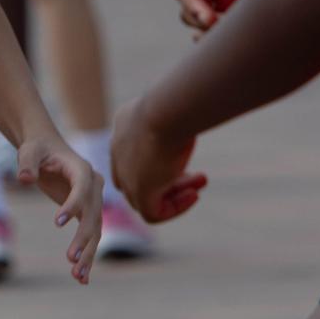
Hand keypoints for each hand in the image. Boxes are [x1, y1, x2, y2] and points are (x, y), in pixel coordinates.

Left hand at [13, 134, 104, 282]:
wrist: (46, 148)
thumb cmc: (37, 149)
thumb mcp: (29, 151)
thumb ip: (27, 163)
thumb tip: (24, 179)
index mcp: (82, 169)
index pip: (82, 189)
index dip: (72, 205)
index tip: (57, 222)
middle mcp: (94, 186)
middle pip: (93, 215)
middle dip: (83, 238)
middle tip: (70, 259)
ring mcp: (93, 200)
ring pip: (95, 231)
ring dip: (88, 254)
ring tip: (78, 276)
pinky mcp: (87, 212)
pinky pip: (90, 236)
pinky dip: (86, 255)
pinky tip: (80, 277)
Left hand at [111, 97, 207, 223]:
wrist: (164, 112)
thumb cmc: (173, 105)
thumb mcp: (169, 108)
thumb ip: (171, 116)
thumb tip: (186, 110)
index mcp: (123, 130)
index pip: (131, 157)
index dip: (157, 162)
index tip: (182, 158)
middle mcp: (119, 154)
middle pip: (139, 177)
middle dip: (171, 179)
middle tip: (198, 176)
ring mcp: (127, 175)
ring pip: (146, 196)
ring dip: (176, 194)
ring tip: (200, 185)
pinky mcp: (140, 193)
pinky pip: (152, 213)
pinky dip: (174, 209)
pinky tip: (193, 195)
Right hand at [177, 0, 271, 35]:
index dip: (192, 4)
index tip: (209, 19)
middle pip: (188, 7)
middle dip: (200, 21)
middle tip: (222, 29)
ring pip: (202, 20)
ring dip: (211, 31)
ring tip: (234, 34)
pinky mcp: (232, 8)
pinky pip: (220, 27)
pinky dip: (224, 35)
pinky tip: (238, 38)